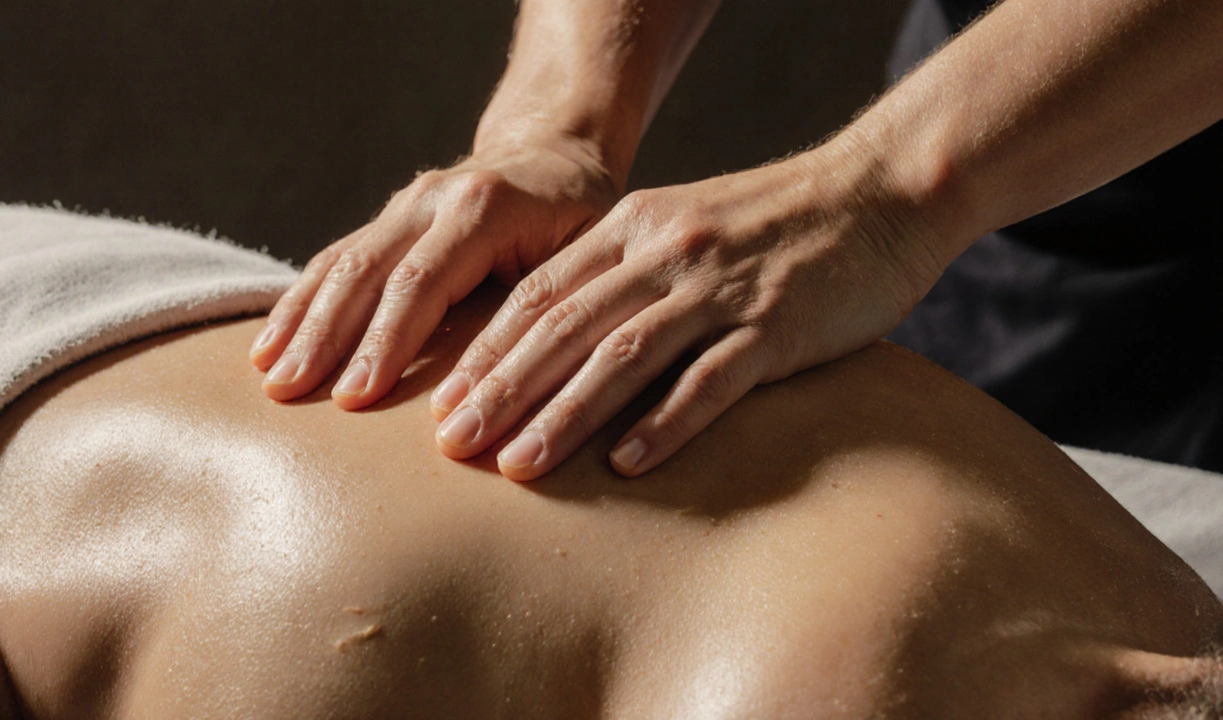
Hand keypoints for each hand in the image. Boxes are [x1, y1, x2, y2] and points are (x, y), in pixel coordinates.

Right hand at [249, 137, 617, 404]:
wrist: (554, 150)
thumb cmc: (580, 216)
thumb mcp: (588, 249)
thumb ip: (553, 300)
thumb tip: (527, 381)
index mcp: (484, 208)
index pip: (423, 281)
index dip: (387, 341)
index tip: (357, 397)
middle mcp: (433, 199)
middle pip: (367, 273)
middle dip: (327, 338)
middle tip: (294, 394)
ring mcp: (403, 207)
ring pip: (340, 265)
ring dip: (301, 324)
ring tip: (271, 379)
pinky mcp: (385, 222)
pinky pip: (333, 261)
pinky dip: (298, 303)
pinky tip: (269, 345)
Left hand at [429, 147, 944, 479]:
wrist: (882, 192)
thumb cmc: (776, 221)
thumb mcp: (683, 223)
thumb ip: (624, 268)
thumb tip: (554, 337)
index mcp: (634, 225)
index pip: (539, 293)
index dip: (485, 352)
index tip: (442, 405)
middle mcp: (666, 250)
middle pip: (564, 326)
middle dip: (501, 390)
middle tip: (454, 446)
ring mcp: (721, 286)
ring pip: (623, 354)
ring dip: (565, 414)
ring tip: (520, 467)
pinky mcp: (777, 324)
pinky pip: (711, 379)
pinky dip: (665, 421)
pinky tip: (628, 463)